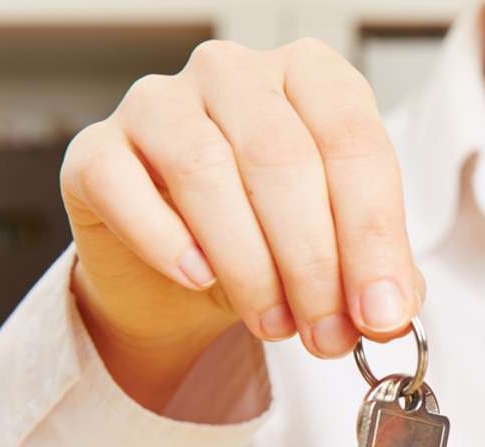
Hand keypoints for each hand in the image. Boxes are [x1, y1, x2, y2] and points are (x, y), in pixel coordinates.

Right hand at [60, 38, 422, 409]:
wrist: (180, 275)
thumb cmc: (270, 242)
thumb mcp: (337, 252)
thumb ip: (370, 271)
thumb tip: (388, 312)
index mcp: (312, 78)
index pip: (354, 143)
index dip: (373, 236)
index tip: (383, 311)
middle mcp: (236, 73)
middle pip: (283, 159)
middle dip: (314, 263)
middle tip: (329, 334)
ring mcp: (159, 102)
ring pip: (206, 172)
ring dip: (250, 266)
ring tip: (276, 325)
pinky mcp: (96, 149)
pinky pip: (123, 186)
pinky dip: (167, 243)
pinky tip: (199, 281)